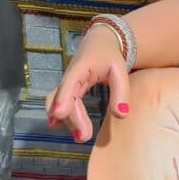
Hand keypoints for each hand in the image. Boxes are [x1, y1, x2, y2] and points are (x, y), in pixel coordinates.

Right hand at [46, 26, 129, 141]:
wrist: (99, 42)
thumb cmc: (110, 56)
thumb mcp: (119, 70)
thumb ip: (122, 92)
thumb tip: (121, 114)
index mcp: (81, 67)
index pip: (70, 81)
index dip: (63, 97)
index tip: (59, 113)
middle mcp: (69, 75)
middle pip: (65, 96)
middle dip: (72, 116)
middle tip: (84, 137)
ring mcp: (66, 82)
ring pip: (59, 100)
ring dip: (67, 118)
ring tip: (79, 136)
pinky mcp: (67, 89)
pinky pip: (60, 101)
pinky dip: (58, 113)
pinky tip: (56, 126)